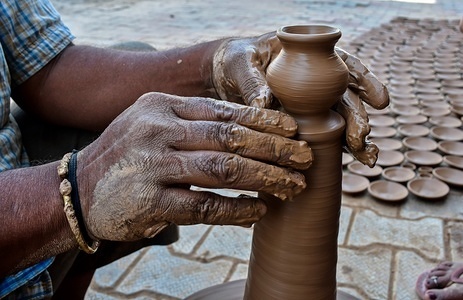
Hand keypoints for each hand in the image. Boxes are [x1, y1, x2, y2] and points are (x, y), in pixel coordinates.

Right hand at [77, 92, 311, 240]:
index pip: (223, 111)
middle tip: (305, 159)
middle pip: (230, 137)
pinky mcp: (150, 202)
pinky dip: (237, 209)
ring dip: (265, 178)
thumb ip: (193, 123)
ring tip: (293, 187)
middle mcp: (158, 130)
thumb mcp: (152, 125)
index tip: (293, 131)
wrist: (76, 191)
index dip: (263, 122)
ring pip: (223, 169)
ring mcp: (152, 166)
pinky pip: (205, 206)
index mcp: (161, 106)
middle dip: (274, 149)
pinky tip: (259, 210)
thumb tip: (247, 132)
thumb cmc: (125, 156)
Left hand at [212, 32, 388, 166]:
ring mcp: (312, 105)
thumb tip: (264, 104)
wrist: (226, 76)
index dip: (365, 82)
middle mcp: (318, 83)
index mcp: (311, 59)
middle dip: (358, 118)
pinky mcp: (302, 124)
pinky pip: (324, 136)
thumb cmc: (238, 61)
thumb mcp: (242, 64)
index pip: (345, 67)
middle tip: (361, 136)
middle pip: (346, 98)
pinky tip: (357, 163)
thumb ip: (253, 81)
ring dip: (356, 140)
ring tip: (368, 158)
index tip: (379, 101)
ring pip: (341, 120)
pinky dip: (339, 149)